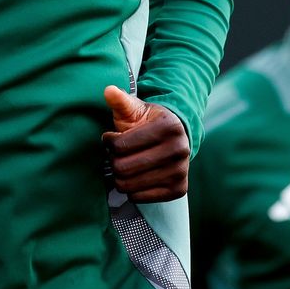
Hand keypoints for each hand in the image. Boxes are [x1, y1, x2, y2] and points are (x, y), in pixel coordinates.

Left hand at [103, 86, 190, 202]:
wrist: (174, 139)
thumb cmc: (148, 123)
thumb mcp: (135, 109)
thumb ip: (120, 101)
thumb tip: (108, 90)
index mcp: (169, 127)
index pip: (120, 145)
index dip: (109, 142)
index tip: (111, 138)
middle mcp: (180, 150)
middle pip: (123, 168)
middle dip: (113, 162)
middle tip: (117, 155)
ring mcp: (181, 171)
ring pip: (129, 186)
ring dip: (120, 177)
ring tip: (125, 165)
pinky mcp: (179, 189)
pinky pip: (140, 198)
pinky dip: (132, 190)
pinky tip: (137, 177)